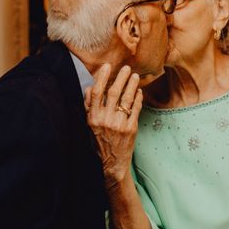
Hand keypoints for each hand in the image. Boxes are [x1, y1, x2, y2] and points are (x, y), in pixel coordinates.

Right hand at [85, 64, 142, 185]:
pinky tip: (139, 91)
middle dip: (121, 77)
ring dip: (132, 85)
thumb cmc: (100, 141)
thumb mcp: (89, 125)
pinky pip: (136, 109)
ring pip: (126, 99)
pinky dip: (138, 98)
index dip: (102, 77)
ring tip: (135, 76)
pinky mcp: (131, 128)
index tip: (107, 66)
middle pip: (114, 93)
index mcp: (93, 118)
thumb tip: (90, 87)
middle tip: (127, 68)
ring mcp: (119, 124)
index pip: (97, 93)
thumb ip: (89, 106)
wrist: (112, 162)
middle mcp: (105, 120)